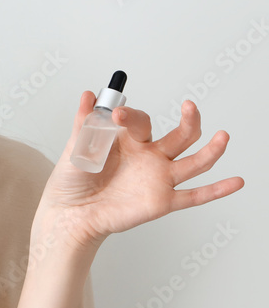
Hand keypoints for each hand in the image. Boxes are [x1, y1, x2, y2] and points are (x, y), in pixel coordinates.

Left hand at [32, 91, 244, 253]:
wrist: (70, 213)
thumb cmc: (73, 180)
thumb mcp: (77, 146)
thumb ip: (85, 122)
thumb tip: (88, 94)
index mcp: (130, 140)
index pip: (143, 121)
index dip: (132, 116)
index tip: (117, 115)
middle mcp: (149, 156)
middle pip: (181, 135)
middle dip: (188, 119)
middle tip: (189, 106)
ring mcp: (158, 178)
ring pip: (194, 162)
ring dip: (212, 149)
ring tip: (223, 135)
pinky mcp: (162, 201)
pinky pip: (194, 196)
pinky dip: (217, 190)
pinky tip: (237, 181)